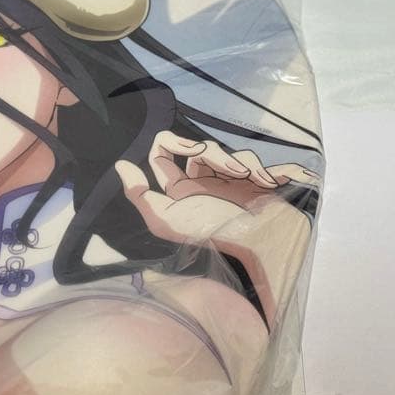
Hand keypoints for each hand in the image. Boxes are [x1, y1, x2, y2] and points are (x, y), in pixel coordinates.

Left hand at [114, 130, 315, 244]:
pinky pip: (262, 163)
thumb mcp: (168, 220)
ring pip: (233, 152)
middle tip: (235, 172)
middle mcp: (205, 183)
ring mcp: (234, 183)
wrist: (259, 251)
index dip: (172, 142)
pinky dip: (269, 169)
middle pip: (202, 148)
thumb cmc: (212, 235)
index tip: (191, 151)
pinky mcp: (260, 185)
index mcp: (181, 189)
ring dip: (246, 162)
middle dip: (218, 154)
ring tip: (258, 180)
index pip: (164, 151)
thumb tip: (121, 165)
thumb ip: (141, 195)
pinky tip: (273, 181)